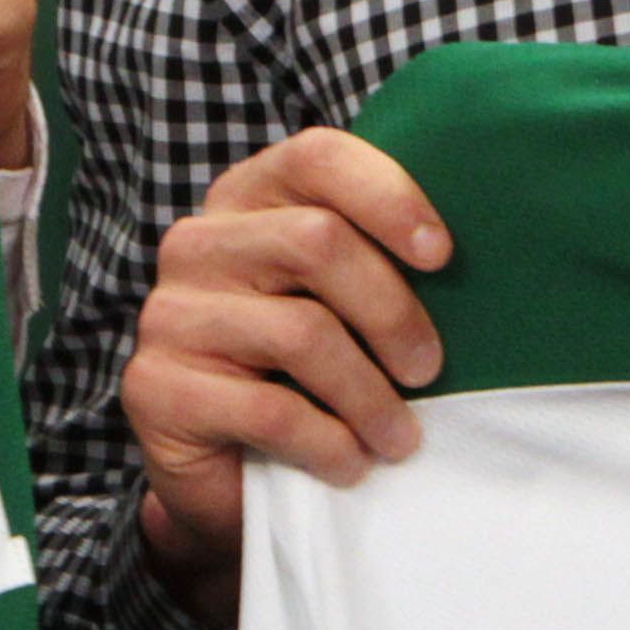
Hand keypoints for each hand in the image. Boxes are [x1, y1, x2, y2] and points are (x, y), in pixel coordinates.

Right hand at [120, 129, 454, 626]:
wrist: (226, 472)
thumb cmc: (301, 376)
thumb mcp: (339, 304)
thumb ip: (376, 260)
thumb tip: (473, 254)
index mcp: (247, 199)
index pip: (316, 157)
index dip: (388, 196)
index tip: (442, 256)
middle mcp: (198, 243)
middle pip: (317, 241)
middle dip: (393, 312)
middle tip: (429, 369)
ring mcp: (169, 314)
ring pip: (300, 332)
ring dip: (371, 396)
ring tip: (400, 437)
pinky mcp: (156, 387)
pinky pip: (269, 410)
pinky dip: (330, 444)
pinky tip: (351, 464)